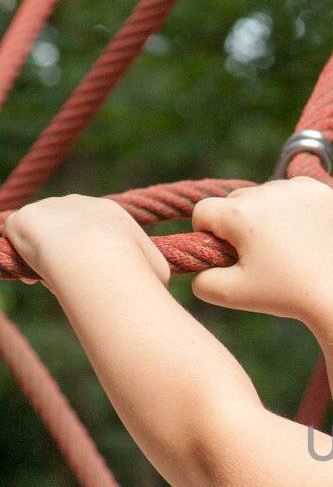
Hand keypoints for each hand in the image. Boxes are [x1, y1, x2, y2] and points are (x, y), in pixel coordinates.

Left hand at [3, 195, 169, 289]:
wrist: (98, 257)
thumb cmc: (133, 269)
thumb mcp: (157, 269)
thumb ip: (149, 268)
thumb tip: (158, 280)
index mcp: (109, 212)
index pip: (91, 231)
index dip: (88, 255)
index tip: (88, 276)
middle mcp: (77, 203)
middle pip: (63, 230)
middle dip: (63, 255)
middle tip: (68, 282)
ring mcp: (48, 207)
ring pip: (40, 236)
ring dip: (43, 259)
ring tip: (53, 283)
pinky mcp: (23, 219)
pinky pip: (20, 242)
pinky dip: (24, 260)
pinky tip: (35, 277)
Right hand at [190, 176, 332, 321]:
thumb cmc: (282, 295)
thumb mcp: (228, 295)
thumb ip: (198, 280)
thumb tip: (195, 263)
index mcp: (240, 214)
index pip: (203, 211)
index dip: (208, 235)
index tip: (227, 254)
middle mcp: (267, 191)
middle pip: (234, 201)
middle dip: (238, 225)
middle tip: (260, 256)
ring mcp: (297, 188)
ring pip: (263, 194)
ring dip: (264, 214)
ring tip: (283, 246)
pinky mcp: (320, 190)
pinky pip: (291, 191)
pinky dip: (291, 208)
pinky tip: (300, 234)